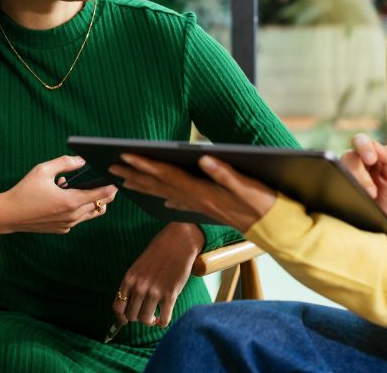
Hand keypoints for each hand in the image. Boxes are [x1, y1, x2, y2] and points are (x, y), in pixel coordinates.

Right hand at [0, 156, 117, 233]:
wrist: (8, 214)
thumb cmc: (24, 191)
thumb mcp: (43, 170)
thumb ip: (65, 163)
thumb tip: (82, 160)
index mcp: (71, 201)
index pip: (102, 194)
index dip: (112, 186)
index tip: (116, 179)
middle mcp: (73, 216)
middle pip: (100, 205)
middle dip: (105, 193)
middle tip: (106, 182)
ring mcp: (68, 225)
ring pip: (91, 214)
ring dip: (92, 202)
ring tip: (80, 189)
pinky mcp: (62, 229)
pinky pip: (78, 219)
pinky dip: (78, 208)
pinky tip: (64, 197)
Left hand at [109, 154, 275, 231]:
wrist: (276, 230)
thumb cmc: (264, 205)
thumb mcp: (247, 185)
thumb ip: (225, 172)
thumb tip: (204, 157)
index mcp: (201, 190)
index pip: (166, 175)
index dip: (145, 164)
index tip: (124, 156)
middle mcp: (196, 199)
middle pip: (158, 184)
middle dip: (134, 174)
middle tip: (110, 166)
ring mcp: (200, 205)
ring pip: (164, 194)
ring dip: (143, 185)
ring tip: (124, 179)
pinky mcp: (207, 208)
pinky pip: (179, 203)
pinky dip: (165, 198)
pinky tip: (159, 198)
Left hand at [111, 222, 203, 328]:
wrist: (177, 243)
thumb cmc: (157, 254)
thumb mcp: (138, 267)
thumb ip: (133, 284)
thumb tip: (129, 306)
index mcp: (129, 279)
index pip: (118, 307)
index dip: (120, 318)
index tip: (125, 320)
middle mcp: (139, 287)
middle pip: (131, 316)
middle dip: (137, 318)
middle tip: (144, 314)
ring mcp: (154, 292)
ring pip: (146, 319)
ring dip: (150, 321)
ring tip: (154, 317)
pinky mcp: (170, 295)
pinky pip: (164, 319)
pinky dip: (163, 323)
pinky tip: (163, 319)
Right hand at [340, 133, 386, 223]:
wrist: (383, 227)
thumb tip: (376, 146)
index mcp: (371, 157)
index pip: (363, 142)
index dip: (365, 147)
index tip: (371, 160)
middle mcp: (355, 164)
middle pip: (350, 155)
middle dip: (360, 170)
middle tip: (370, 190)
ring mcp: (344, 175)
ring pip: (341, 166)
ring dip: (355, 180)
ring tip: (368, 196)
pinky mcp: (335, 184)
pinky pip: (333, 176)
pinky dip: (343, 183)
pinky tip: (352, 195)